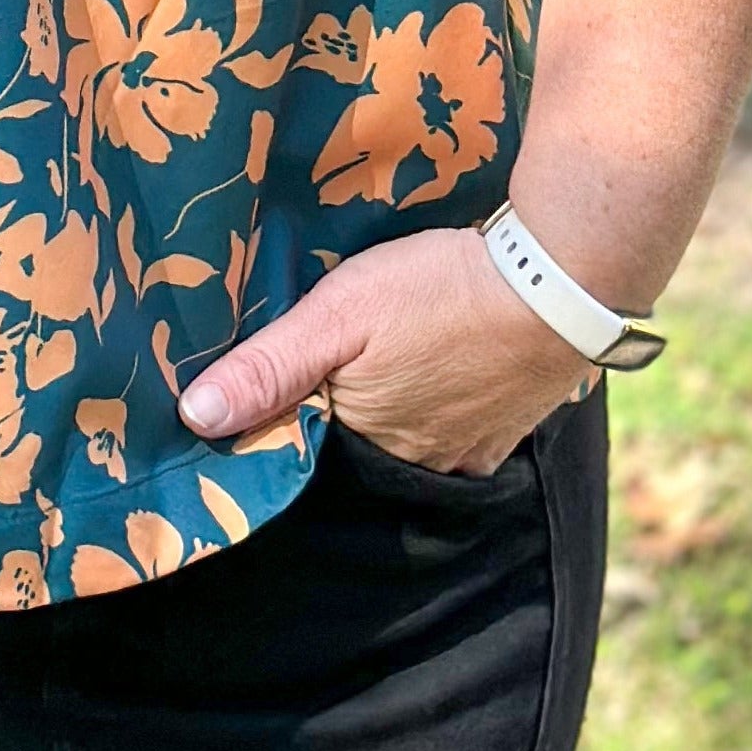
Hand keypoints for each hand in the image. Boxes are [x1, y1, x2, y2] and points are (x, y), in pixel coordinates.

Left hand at [179, 226, 591, 474]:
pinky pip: (450, 431)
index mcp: (366, 443)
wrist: (556, 284)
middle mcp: (414, 466)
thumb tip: (195, 418)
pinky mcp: (501, 433)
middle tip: (325, 363)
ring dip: (386, 408)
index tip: (261, 385)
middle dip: (334, 413)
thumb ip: (270, 366)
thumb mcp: (340, 313)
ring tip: (376, 363)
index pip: (302, 446)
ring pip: (402, 437)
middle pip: (354, 443)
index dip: (278, 416)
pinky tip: (428, 371)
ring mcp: (464, 454)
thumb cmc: (438, 293)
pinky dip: (433, 406)